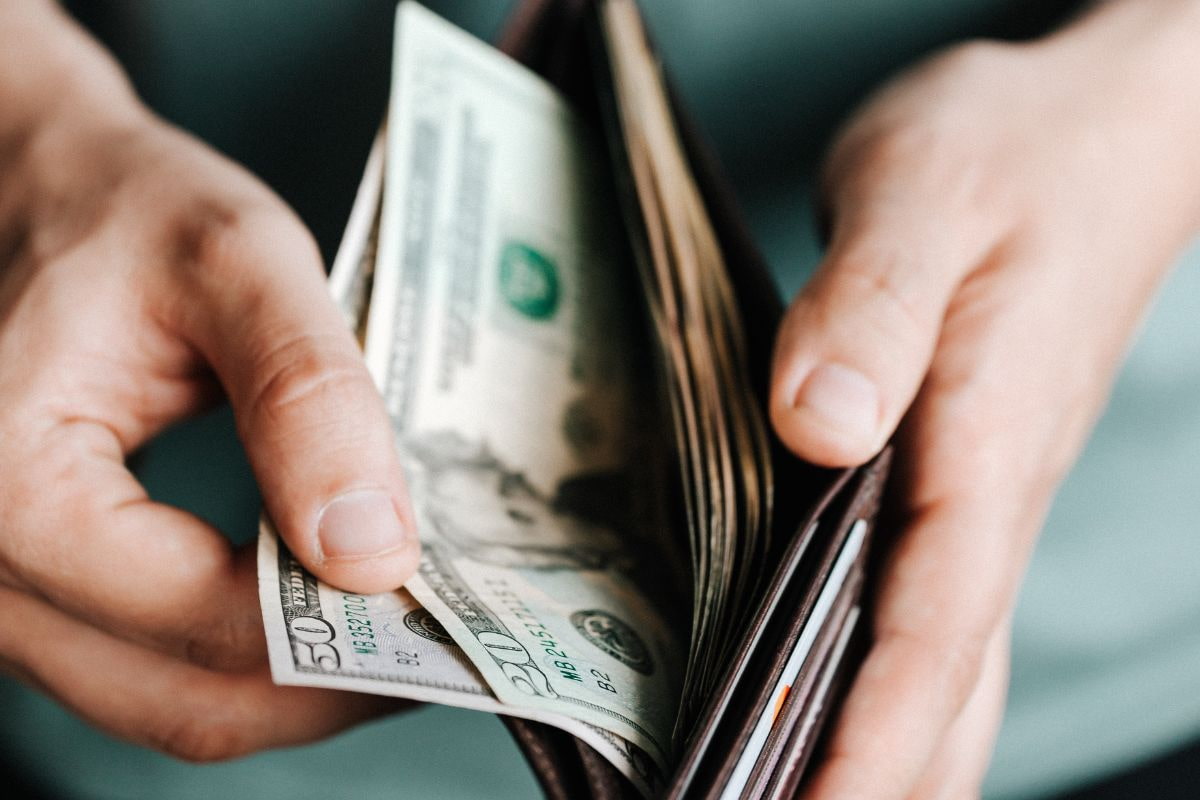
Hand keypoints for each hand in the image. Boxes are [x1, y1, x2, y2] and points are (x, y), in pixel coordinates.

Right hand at [0, 2, 415, 760]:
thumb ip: (306, 398)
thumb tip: (372, 551)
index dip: (335, 633)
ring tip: (400, 634)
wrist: (39, 192)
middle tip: (444, 644)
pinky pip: (150, 668)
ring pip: (167, 701)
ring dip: (294, 688)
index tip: (441, 609)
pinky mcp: (45, 589)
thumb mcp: (234, 262)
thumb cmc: (124, 210)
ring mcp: (8, 592)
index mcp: (11, 484)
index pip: (200, 616)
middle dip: (328, 686)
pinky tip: (324, 615)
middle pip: (183, 697)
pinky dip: (247, 661)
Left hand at [769, 1, 1199, 795]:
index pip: (932, 627)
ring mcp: (980, 493)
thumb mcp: (924, 195)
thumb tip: (817, 426)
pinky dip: (888, 682)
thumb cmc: (1011, 153)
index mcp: (986, 443)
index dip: (868, 739)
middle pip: (945, 681)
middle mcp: (990, 493)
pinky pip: (927, 608)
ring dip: (888, 753)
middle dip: (873, 781)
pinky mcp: (957, 476)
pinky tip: (833, 704)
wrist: (1091, 133)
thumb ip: (871, 307)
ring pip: (945, 661)